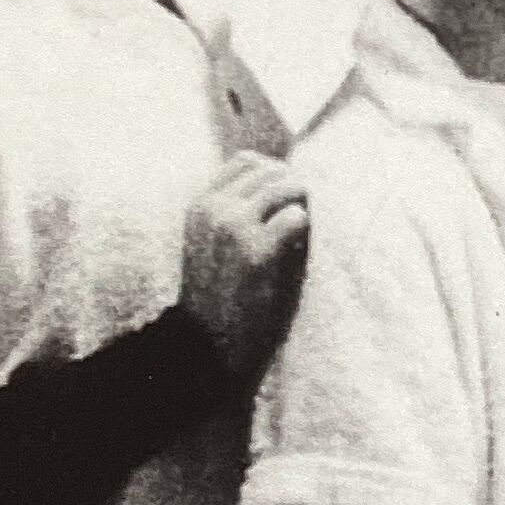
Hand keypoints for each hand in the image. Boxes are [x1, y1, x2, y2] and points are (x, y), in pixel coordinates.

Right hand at [182, 151, 310, 379]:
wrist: (211, 345)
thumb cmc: (223, 295)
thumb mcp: (216, 242)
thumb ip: (239, 209)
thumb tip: (285, 176)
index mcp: (200, 205)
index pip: (246, 160)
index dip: (273, 176)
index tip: (280, 205)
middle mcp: (213, 209)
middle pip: (272, 170)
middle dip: (292, 193)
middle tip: (293, 228)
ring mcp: (233, 227)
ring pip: (287, 186)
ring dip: (300, 211)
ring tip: (294, 242)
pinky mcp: (257, 251)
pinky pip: (297, 217)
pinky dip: (303, 234)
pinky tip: (292, 256)